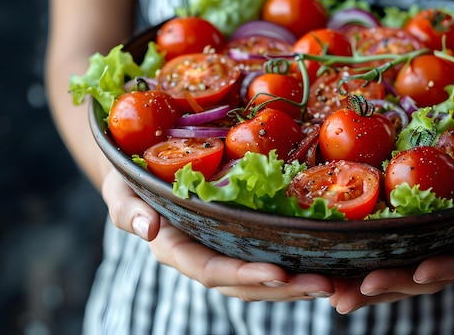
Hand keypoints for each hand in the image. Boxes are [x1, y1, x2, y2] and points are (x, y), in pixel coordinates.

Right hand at [101, 168, 335, 301]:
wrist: (141, 166)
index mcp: (176, 249)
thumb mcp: (120, 188)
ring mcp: (222, 249)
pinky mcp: (237, 237)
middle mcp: (202, 255)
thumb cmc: (127, 175)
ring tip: (334, 281)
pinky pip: (266, 255)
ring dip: (296, 283)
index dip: (243, 275)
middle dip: (284, 288)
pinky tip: (324, 260)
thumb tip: (148, 229)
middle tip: (325, 284)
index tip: (278, 273)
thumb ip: (128, 210)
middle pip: (244, 284)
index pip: (210, 270)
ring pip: (260, 279)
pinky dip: (294, 263)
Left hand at [329, 153, 453, 313]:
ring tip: (333, 295)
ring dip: (368, 283)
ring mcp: (437, 235)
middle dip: (393, 284)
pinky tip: (331, 269)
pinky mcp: (414, 224)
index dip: (451, 266)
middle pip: (429, 271)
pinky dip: (363, 256)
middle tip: (353, 294)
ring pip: (403, 266)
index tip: (423, 271)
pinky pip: (390, 244)